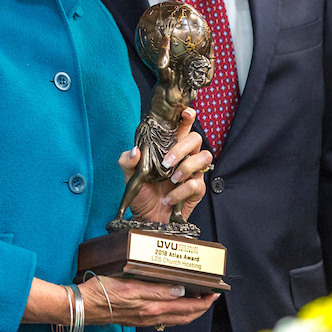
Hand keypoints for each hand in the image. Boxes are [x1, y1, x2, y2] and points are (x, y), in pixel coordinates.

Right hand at [80, 274, 217, 326]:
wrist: (82, 306)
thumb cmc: (101, 293)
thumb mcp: (130, 285)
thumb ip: (156, 289)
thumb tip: (180, 290)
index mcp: (152, 306)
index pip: (187, 307)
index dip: (203, 300)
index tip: (214, 292)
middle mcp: (150, 315)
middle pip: (185, 315)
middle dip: (201, 307)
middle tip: (211, 296)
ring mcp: (144, 318)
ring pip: (175, 318)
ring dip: (190, 311)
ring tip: (198, 301)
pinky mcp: (137, 318)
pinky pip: (164, 318)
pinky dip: (176, 313)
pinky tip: (173, 305)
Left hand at [119, 107, 212, 223]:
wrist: (148, 218)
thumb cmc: (142, 193)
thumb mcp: (129, 176)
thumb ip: (127, 161)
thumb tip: (135, 151)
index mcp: (169, 147)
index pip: (182, 127)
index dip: (187, 117)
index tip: (186, 113)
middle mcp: (184, 156)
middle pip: (196, 138)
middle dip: (182, 148)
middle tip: (166, 162)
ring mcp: (193, 172)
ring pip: (204, 157)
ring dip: (186, 167)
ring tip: (171, 180)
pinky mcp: (197, 189)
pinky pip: (197, 183)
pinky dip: (181, 191)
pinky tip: (170, 198)